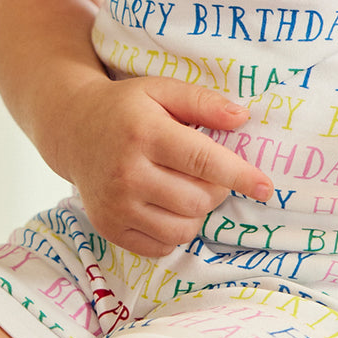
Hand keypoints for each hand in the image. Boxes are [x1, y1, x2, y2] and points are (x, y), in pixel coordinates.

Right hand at [58, 76, 272, 254]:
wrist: (72, 130)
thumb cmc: (126, 108)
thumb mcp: (162, 89)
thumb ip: (203, 101)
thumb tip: (242, 117)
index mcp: (144, 133)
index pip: (203, 161)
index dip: (239, 175)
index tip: (265, 187)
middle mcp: (126, 173)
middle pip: (197, 199)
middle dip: (216, 190)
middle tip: (209, 174)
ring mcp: (115, 205)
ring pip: (182, 229)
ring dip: (197, 213)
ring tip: (188, 188)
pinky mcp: (109, 227)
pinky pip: (161, 247)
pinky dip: (175, 232)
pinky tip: (168, 206)